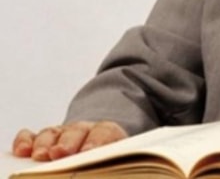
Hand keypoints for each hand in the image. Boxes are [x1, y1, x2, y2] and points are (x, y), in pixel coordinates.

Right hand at [12, 121, 127, 160]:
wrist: (98, 149)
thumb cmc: (106, 161)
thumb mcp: (113, 162)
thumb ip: (108, 164)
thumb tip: (101, 171)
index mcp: (107, 134)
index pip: (105, 133)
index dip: (96, 141)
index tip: (88, 153)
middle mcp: (84, 130)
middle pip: (76, 131)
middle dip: (67, 142)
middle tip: (60, 153)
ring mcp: (62, 133)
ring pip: (53, 133)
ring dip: (45, 144)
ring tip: (40, 156)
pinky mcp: (43, 139)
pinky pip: (32, 136)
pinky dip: (25, 141)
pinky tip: (22, 150)